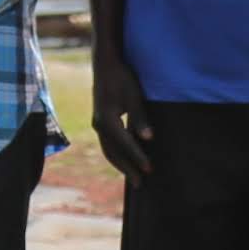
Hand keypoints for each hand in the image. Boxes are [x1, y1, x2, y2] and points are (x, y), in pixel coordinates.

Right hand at [94, 48, 154, 183]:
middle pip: (113, 153)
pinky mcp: (100, 122)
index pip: (125, 144)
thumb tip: (148, 139)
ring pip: (109, 151)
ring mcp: (98, 124)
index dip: (138, 157)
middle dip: (128, 169)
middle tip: (141, 184)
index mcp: (107, 120)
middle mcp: (99, 125)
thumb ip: (140, 118)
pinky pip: (108, 144)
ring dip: (121, 164)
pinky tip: (127, 159)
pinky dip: (117, 155)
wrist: (105, 65)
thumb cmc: (122, 78)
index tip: (150, 169)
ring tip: (134, 177)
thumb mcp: (134, 96)